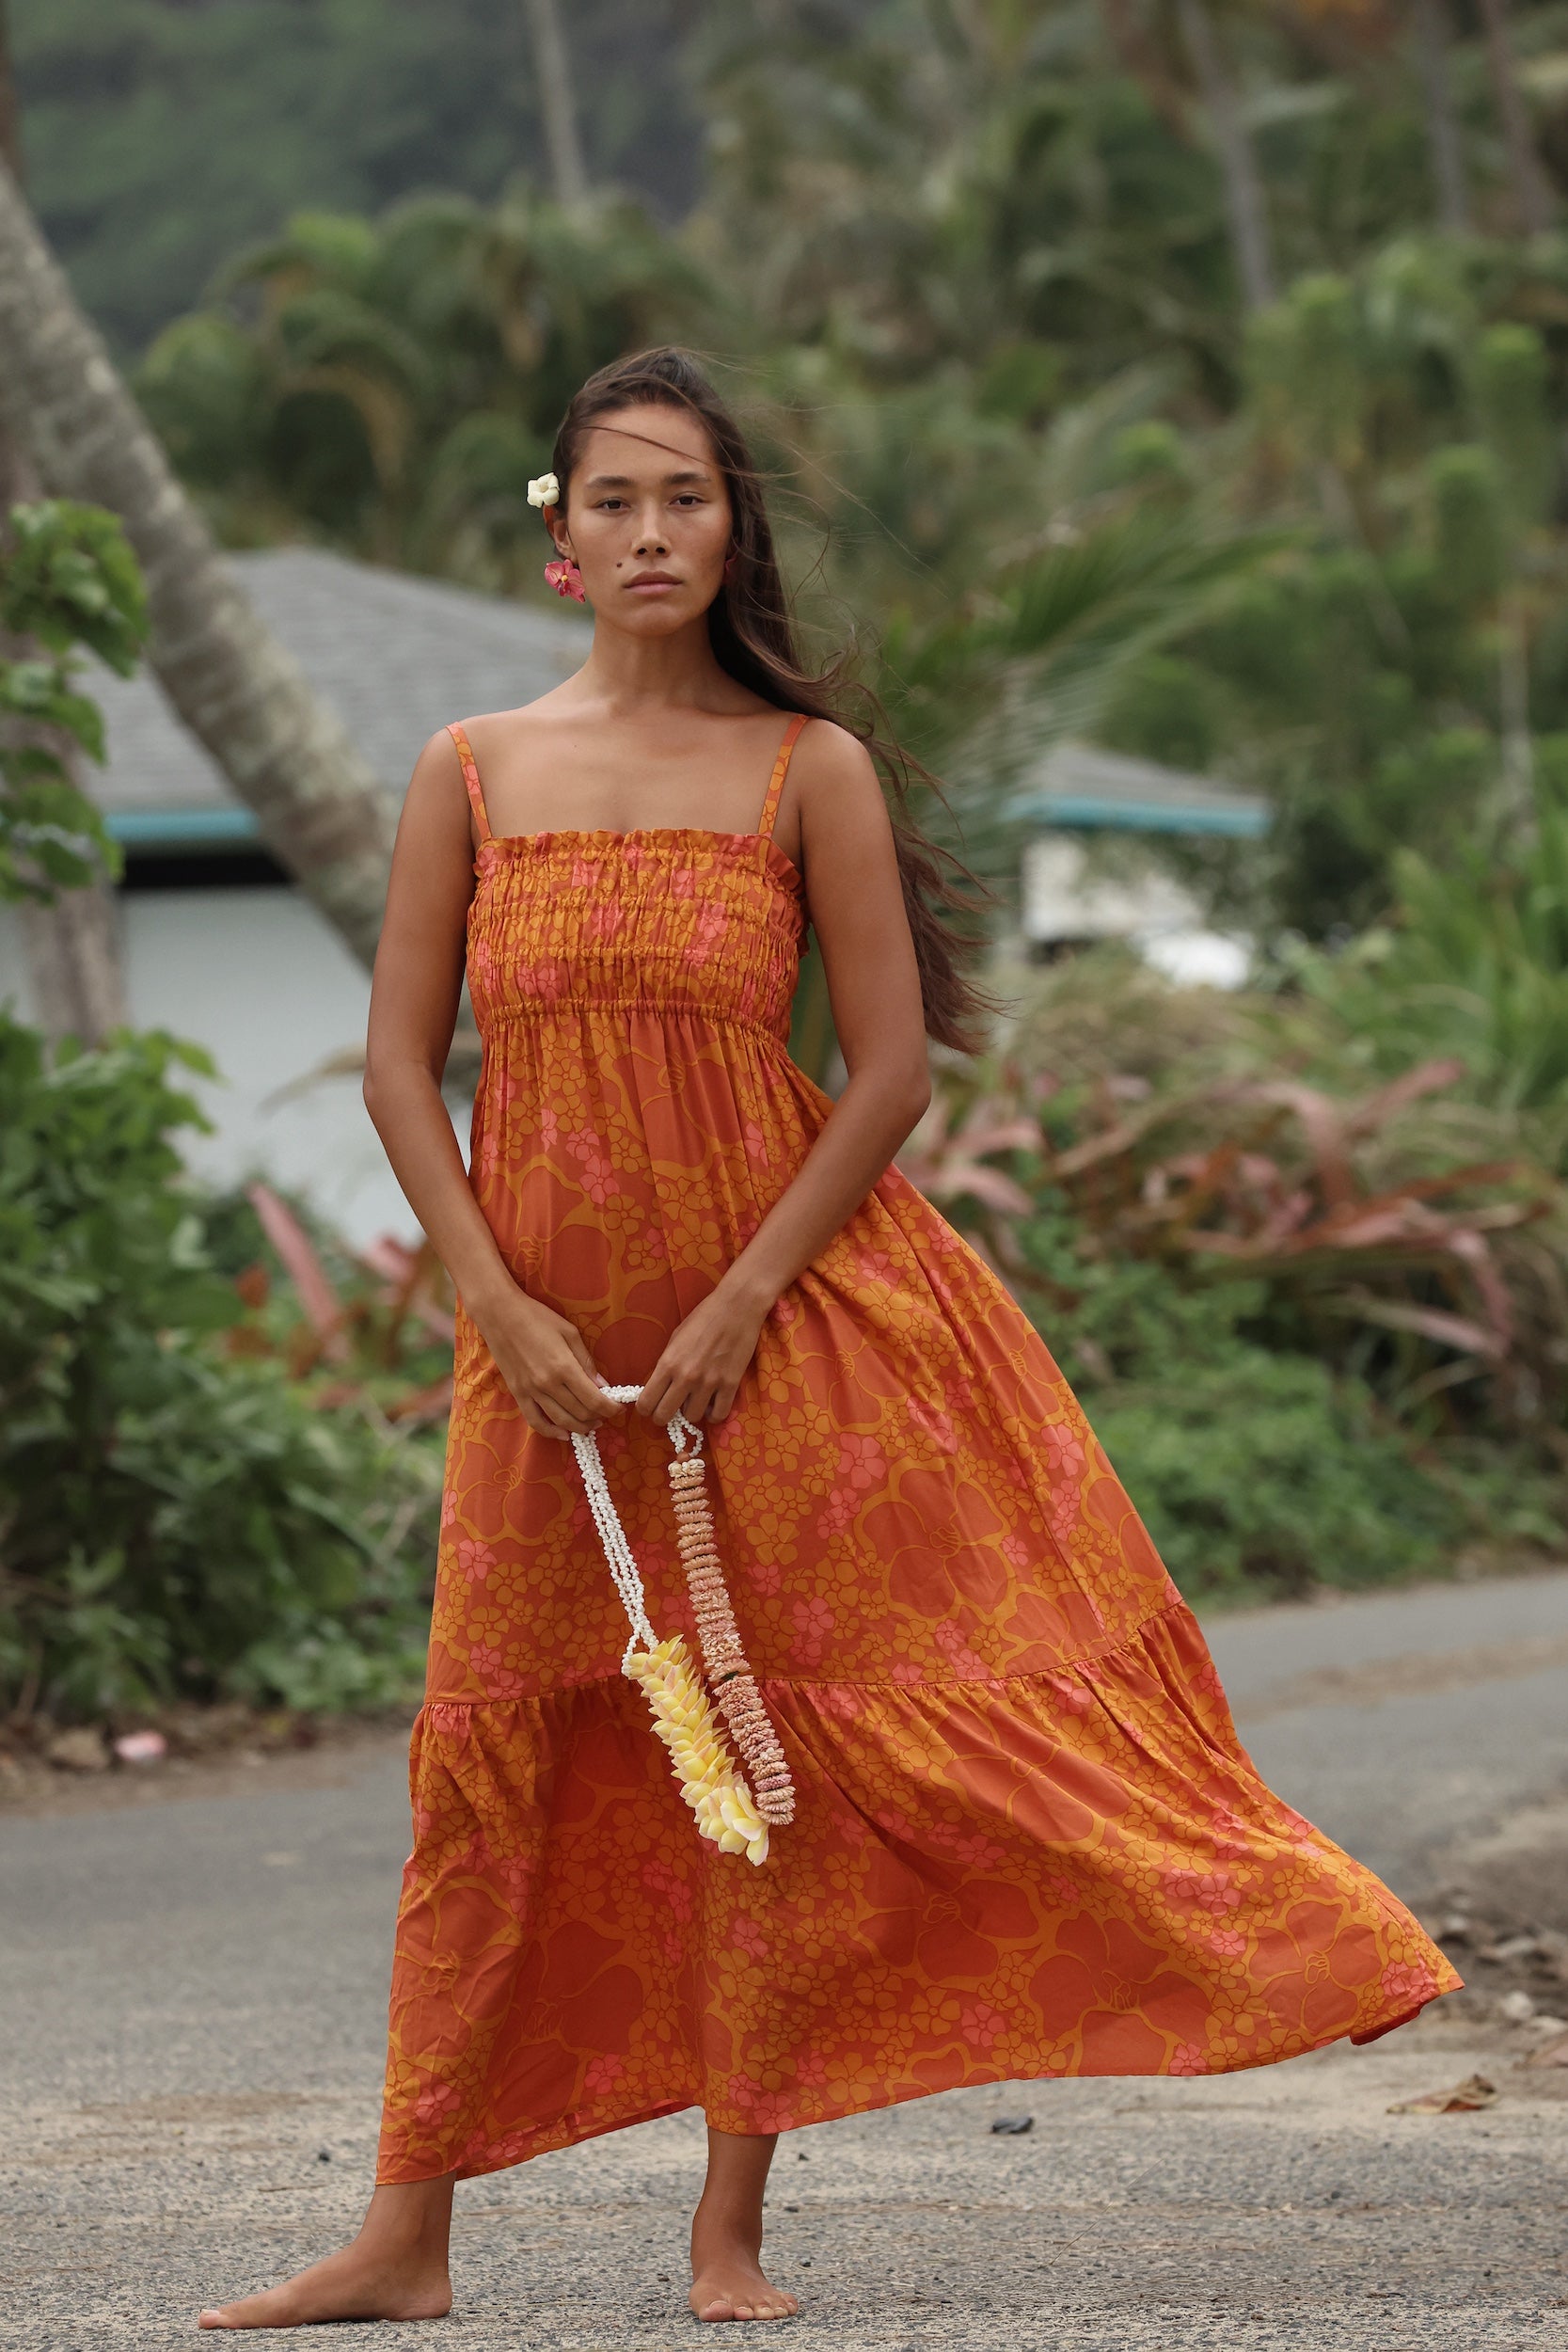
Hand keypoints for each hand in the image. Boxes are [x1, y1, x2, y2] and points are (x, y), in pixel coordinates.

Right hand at [473, 1282, 620, 1440]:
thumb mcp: (569, 1332)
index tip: (619, 1408)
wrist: (499, 1314)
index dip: (611, 1408)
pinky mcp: (518, 1394)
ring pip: (561, 1421)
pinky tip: (564, 1434)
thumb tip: (602, 1385)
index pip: (594, 1399)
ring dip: (580, 1427)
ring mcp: (531, 1391)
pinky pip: (535, 1421)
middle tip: (607, 1414)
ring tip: (591, 1424)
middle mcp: (548, 1384)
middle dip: (598, 1417)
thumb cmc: (537, 1317)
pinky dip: (551, 1432)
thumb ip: (586, 1362)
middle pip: (580, 1412)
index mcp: (564, 1367)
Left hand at [637, 1281, 767, 1425]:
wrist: (737, 1306)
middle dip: (663, 1416)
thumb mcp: (676, 1338)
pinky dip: (713, 1414)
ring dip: (691, 1412)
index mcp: (668, 1363)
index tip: (651, 1406)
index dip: (646, 1409)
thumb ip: (668, 1364)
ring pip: (692, 1417)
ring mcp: (709, 1383)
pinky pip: (718, 1415)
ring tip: (695, 1400)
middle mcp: (686, 1377)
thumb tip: (662, 1387)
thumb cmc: (704, 1317)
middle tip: (670, 1409)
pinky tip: (712, 1403)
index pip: (646, 1402)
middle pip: (664, 1416)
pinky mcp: (731, 1385)